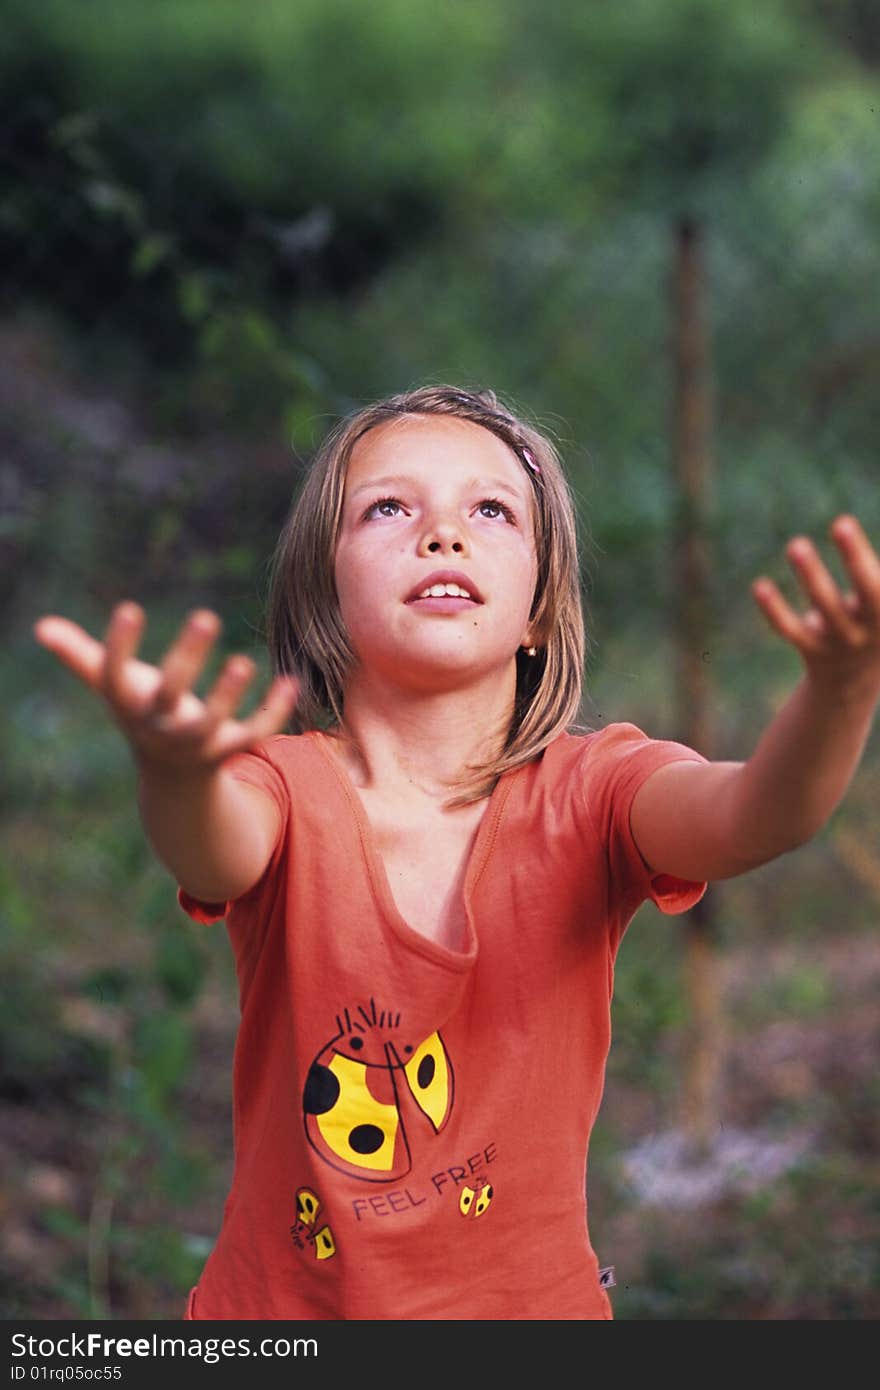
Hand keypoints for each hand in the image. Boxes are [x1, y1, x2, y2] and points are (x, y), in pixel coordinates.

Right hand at [33, 601, 298, 774]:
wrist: (173, 777)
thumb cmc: (142, 713)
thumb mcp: (114, 687)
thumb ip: (82, 656)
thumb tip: (40, 627)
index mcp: (131, 707)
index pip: (116, 678)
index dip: (119, 646)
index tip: (128, 607)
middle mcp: (162, 727)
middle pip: (171, 697)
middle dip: (187, 660)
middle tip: (206, 615)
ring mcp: (199, 743)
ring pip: (214, 724)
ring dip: (228, 695)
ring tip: (243, 660)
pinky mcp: (232, 749)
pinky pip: (256, 733)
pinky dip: (275, 711)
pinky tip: (290, 681)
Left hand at [751, 514, 879, 702]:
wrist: (856, 680)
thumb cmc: (874, 622)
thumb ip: (875, 580)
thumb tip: (874, 522)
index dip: (868, 557)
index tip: (853, 524)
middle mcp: (873, 624)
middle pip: (870, 590)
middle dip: (857, 557)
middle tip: (841, 522)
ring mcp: (841, 639)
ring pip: (826, 606)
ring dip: (812, 575)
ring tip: (797, 544)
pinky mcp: (812, 648)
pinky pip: (791, 629)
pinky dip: (774, 609)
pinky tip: (760, 586)